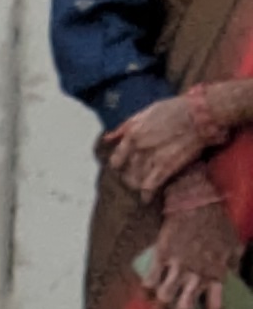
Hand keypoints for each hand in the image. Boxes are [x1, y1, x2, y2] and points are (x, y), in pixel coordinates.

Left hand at [105, 93, 219, 203]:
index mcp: (132, 135)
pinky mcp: (165, 168)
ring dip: (138, 186)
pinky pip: (149, 187)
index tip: (125, 168)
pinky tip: (147, 198)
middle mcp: (138, 148)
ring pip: (135, 181)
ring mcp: (150, 159)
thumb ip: (126, 127)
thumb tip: (108, 138)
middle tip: (135, 180)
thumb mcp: (147, 112)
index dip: (121, 166)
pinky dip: (147, 194)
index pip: (116, 159)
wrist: (200, 114)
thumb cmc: (176, 109)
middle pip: (126, 173)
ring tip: (143, 187)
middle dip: (129, 178)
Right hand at [140, 169, 244, 308]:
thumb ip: (232, 266)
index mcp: (217, 274)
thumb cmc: (217, 223)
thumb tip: (232, 278)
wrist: (195, 200)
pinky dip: (147, 292)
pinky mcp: (162, 255)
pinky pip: (150, 281)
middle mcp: (197, 272)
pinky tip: (148, 296)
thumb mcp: (233, 246)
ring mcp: (178, 264)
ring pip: (165, 298)